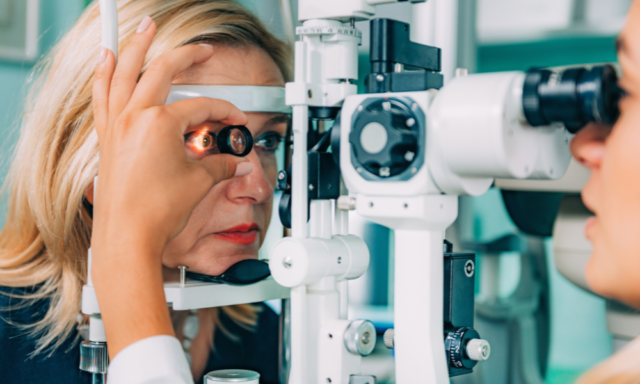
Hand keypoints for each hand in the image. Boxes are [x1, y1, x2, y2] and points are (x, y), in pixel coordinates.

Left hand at [90, 16, 249, 357]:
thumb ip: (221, 164)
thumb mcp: (199, 182)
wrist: (128, 236)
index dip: (226, 113)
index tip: (236, 123)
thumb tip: (234, 161)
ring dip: (135, 47)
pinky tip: (106, 60)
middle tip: (202, 49)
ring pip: (124, 73)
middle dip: (187, 57)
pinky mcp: (108, 137)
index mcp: (159, 123)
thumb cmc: (156, 211)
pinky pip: (102, 95)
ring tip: (143, 27)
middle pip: (163, 71)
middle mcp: (134, 117)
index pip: (202, 108)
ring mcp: (116, 125)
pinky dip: (104, 74)